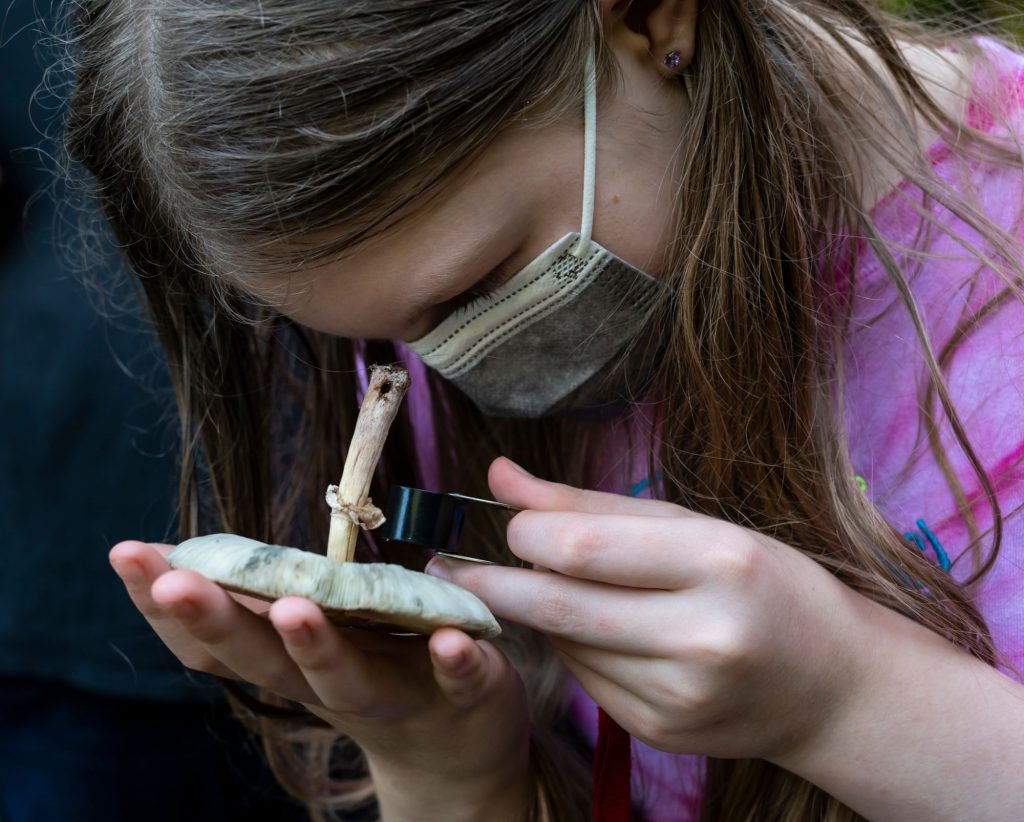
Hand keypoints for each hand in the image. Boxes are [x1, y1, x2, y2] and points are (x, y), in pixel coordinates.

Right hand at [109, 541, 531, 819]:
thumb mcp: (302, 637)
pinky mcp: (459, 692)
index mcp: (287, 661)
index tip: (127, 554)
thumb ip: (256, 600)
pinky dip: (451, 661)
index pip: (215, 640)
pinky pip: (455, 678)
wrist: (452, 750)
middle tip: (174, 582)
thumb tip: (180, 552)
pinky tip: (448, 641)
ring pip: (345, 678)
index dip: (167, 605)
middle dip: (217, 621)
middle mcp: (328, 682)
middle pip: (264, 658)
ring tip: (292, 609)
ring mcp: (394, 693)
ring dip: (315, 646)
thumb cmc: (367, 672)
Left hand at [426, 457, 867, 761]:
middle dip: (492, 582)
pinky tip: (603, 631)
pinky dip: (574, 649)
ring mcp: (682, 696)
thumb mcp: (693, 525)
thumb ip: (590, 504)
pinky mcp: (663, 732)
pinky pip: (584, 680)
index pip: (579, 548)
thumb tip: (498, 474)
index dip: (522, 533)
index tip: (508, 523)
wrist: (833, 685)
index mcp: (719, 561)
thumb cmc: (763, 582)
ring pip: (563, 644)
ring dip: (541, 613)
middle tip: (450, 567)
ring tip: (557, 589)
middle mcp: (703, 636)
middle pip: (556, 605)